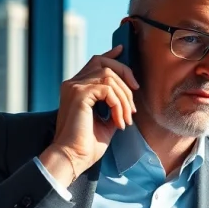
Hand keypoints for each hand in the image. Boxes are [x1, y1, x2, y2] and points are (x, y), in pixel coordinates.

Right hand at [39, 45, 139, 184]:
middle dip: (125, 75)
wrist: (73, 158)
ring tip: (126, 118)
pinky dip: (118, 104)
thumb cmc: (86, 145)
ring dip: (124, 97)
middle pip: (103, 62)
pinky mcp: (79, 94)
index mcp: (76, 89)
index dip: (111, 54)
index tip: (123, 50)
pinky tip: (118, 120)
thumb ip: (113, 105)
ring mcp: (74, 87)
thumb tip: (128, 97)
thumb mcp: (105, 121)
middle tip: (136, 95)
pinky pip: (108, 89)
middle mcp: (73, 84)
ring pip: (109, 76)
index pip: (95, 63)